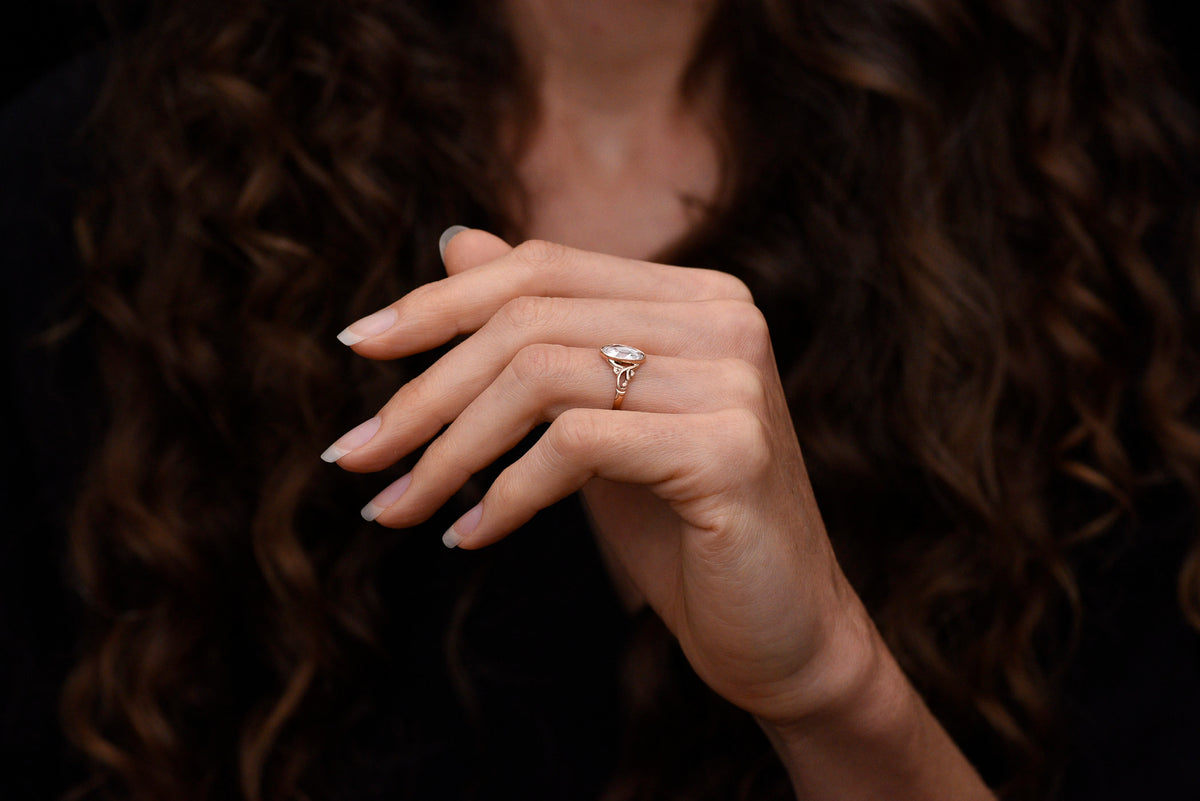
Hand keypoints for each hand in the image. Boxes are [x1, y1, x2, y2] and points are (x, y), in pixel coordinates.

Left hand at [326, 229, 880, 726]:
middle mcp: (724, 316)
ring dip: (446, 451)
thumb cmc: (680, 528)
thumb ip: (537, 333)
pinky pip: (574, 446)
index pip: (540, 267)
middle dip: (423, 392)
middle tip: (354, 455)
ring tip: (395, 508)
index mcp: (694, 296)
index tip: (356, 347)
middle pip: (527, 319)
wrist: (781, 633)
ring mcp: (733, 378)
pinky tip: (470, 538)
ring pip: (539, 377)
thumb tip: (451, 240)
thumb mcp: (594, 418)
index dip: (438, 303)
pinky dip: (503, 496)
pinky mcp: (730, 448)